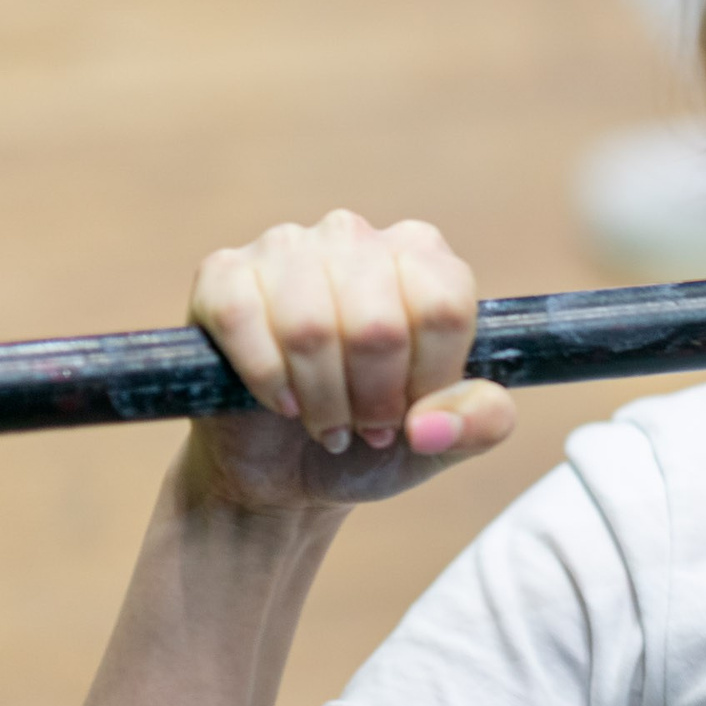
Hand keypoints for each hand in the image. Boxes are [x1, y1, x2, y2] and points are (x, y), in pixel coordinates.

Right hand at [181, 211, 514, 511]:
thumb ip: (483, 423)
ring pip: (310, 329)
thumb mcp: (447, 439)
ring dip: (322, 400)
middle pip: (379, 325)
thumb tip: (430, 423)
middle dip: (374, 399)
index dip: (430, 379)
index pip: (444, 307)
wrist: (289, 470)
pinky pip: (244, 321)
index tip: (414, 411)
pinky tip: (282, 404)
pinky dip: (268, 381)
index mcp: (423, 256)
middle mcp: (355, 235)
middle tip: (367, 427)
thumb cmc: (375, 436)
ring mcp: (285, 246)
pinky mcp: (222, 273)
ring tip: (328, 423)